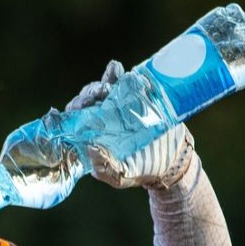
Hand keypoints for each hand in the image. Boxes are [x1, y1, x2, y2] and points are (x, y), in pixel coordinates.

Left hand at [64, 60, 197, 190]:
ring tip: (105, 86)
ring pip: (102, 89)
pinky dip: (117, 74)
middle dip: (86, 96)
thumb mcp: (121, 176)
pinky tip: (116, 69)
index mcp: (94, 136)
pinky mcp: (135, 96)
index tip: (76, 108)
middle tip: (92, 97)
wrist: (172, 160)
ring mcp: (118, 105)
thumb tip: (90, 148)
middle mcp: (103, 118)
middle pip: (87, 102)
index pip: (75, 121)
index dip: (72, 114)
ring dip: (100, 85)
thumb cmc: (141, 170)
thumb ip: (104, 168)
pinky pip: (123, 82)